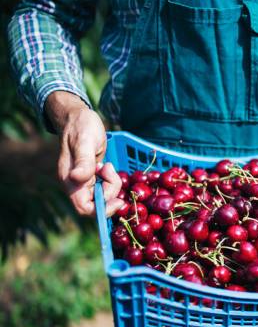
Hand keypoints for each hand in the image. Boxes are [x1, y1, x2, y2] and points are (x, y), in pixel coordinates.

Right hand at [46, 91, 122, 216]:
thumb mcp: (85, 142)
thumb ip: (83, 161)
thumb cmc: (81, 127)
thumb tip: (77, 179)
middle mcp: (76, 184)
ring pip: (103, 196)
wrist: (79, 117)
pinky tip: (108, 166)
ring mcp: (84, 181)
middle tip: (110, 170)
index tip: (118, 199)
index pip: (85, 208)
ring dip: (111, 183)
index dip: (102, 209)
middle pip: (97, 204)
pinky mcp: (93, 177)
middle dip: (110, 191)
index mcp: (70, 180)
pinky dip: (111, 180)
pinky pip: (105, 187)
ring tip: (107, 164)